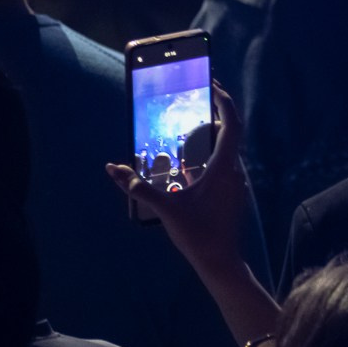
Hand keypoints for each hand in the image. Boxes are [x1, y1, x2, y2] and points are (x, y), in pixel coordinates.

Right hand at [106, 85, 250, 278]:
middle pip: (231, 132)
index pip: (232, 125)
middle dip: (217, 111)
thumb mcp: (164, 208)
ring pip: (228, 148)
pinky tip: (190, 157)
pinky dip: (210, 151)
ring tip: (191, 121)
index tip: (214, 85)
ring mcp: (235, 182)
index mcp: (224, 168)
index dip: (225, 103)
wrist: (220, 261)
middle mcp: (234, 171)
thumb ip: (136, 187)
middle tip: (200, 95)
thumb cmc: (197, 235)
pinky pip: (223, 162)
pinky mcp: (230, 191)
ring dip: (213, 132)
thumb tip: (112, 168)